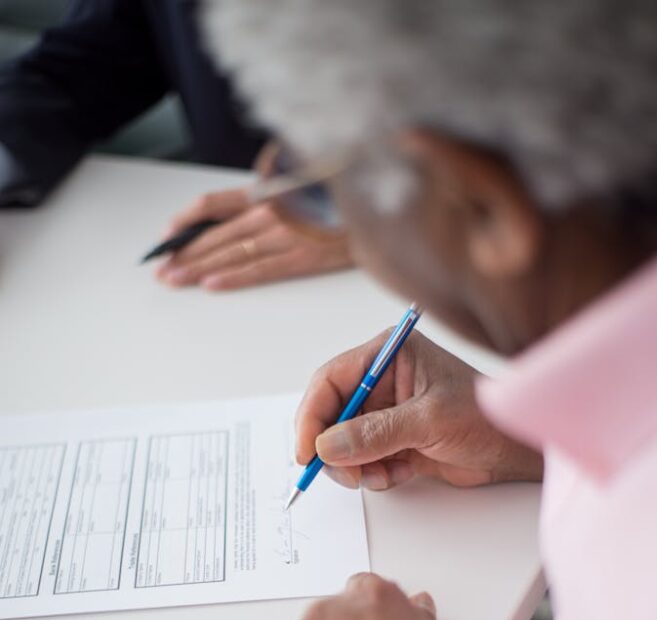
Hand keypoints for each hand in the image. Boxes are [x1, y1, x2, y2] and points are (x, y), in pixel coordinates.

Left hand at [155, 188, 351, 290]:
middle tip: (162, 269)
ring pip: (231, 253)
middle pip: (215, 233)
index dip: (186, 220)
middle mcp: (270, 210)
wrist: (381, 205)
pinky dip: (233, 277)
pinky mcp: (302, 256)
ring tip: (176, 280)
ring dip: (198, 269)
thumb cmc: (344, 197)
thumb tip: (250, 211)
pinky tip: (211, 285)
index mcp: (267, 191)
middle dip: (184, 253)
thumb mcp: (303, 185)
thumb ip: (275, 196)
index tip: (167, 235)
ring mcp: (284, 234)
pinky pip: (260, 270)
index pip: (213, 204)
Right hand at [296, 329, 542, 489]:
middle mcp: (382, 381)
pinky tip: (399, 474)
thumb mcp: (429, 421)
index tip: (307, 450)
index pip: (331, 380)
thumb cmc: (486, 418)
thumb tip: (327, 447)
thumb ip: (376, 433)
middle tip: (346, 474)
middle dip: (334, 448)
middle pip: (331, 415)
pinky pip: (364, 461)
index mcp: (388, 355)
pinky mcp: (394, 441)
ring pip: (344, 444)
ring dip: (356, 466)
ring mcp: (387, 413)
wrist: (517, 451)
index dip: (312, 416)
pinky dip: (374, 474)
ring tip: (382, 476)